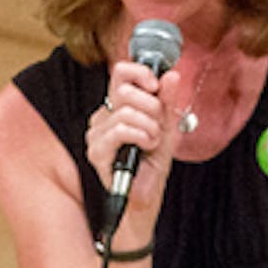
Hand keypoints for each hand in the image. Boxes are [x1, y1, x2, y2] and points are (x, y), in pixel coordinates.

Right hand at [85, 61, 182, 239]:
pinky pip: (121, 130)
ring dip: (150, 127)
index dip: (140, 73)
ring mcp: (96, 134)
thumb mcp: (167, 126)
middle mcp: (103, 117)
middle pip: (126, 91)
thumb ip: (167, 100)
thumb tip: (171, 75)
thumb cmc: (153, 162)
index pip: (120, 73)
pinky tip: (146, 147)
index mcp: (119, 107)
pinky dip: (142, 136)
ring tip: (153, 142)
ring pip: (127, 111)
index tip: (156, 86)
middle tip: (158, 127)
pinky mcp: (96, 151)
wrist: (148, 194)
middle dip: (152, 108)